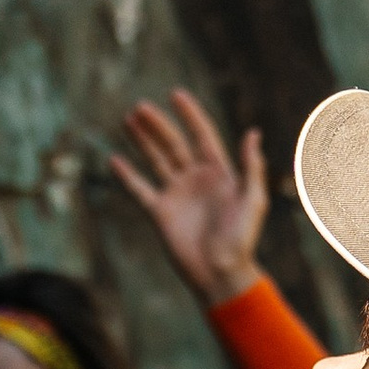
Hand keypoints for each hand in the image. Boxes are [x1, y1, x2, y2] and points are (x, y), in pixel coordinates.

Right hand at [110, 89, 268, 306]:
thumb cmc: (242, 238)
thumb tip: (252, 132)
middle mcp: (196, 179)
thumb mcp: (253, 200)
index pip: (202, 136)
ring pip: (156, 160)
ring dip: (143, 141)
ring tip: (128, 120)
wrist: (221, 273)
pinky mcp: (160, 212)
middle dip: (158, 125)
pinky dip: (127, 176)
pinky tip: (115, 160)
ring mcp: (176, 194)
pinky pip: (140, 189)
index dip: (190, 115)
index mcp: (219, 173)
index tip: (176, 95)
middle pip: (174, 144)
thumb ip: (251, 167)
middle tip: (140, 106)